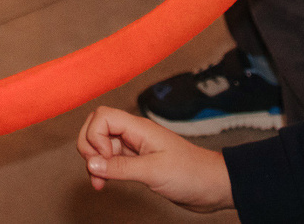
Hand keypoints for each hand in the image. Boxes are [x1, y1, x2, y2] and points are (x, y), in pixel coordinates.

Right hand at [76, 107, 233, 208]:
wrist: (214, 186)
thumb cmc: (192, 174)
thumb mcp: (154, 171)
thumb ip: (121, 167)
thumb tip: (91, 163)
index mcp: (139, 128)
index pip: (102, 117)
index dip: (95, 137)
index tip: (106, 159)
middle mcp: (135, 135)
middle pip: (97, 127)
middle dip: (90, 147)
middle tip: (97, 169)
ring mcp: (136, 148)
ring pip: (103, 145)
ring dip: (95, 162)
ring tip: (100, 182)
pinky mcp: (139, 162)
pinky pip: (112, 160)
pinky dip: (104, 170)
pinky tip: (105, 182)